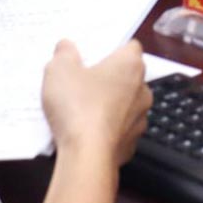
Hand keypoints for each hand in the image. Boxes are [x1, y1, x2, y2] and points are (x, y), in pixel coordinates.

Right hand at [42, 38, 151, 166]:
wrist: (87, 156)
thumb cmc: (78, 106)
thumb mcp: (59, 71)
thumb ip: (64, 53)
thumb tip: (67, 46)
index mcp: (131, 65)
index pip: (129, 46)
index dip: (111, 48)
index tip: (92, 54)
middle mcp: (143, 89)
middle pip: (127, 76)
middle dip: (107, 77)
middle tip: (81, 80)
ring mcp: (140, 118)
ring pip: (125, 104)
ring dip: (109, 104)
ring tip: (80, 109)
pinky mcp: (132, 143)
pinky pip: (119, 129)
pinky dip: (107, 129)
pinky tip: (86, 132)